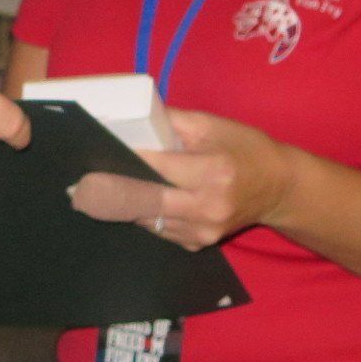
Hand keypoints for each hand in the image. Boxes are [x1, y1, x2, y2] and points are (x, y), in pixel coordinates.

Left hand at [68, 108, 296, 250]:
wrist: (279, 186)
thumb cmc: (245, 148)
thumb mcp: (212, 124)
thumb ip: (170, 121)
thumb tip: (130, 118)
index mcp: (213, 172)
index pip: (158, 166)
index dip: (127, 159)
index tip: (98, 151)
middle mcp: (208, 206)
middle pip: (146, 200)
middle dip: (113, 190)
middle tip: (80, 183)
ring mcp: (204, 230)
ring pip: (148, 218)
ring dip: (125, 204)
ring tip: (98, 191)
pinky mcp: (199, 243)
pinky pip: (160, 230)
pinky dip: (144, 214)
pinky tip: (133, 201)